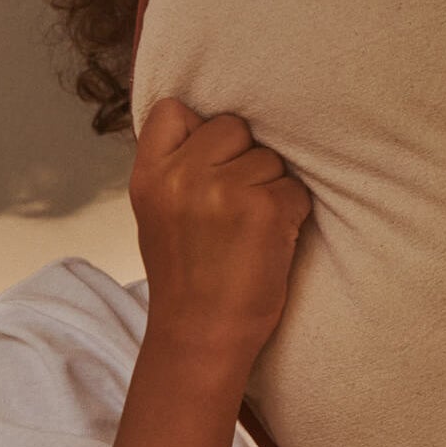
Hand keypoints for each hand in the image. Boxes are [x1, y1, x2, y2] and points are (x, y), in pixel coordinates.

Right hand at [130, 97, 313, 357]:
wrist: (201, 336)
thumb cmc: (187, 278)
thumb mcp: (158, 213)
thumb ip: (178, 167)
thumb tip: (219, 126)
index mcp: (149, 176)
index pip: (174, 110)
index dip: (200, 130)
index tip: (207, 164)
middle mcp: (182, 176)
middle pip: (233, 127)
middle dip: (242, 159)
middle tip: (233, 208)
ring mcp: (224, 190)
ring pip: (270, 158)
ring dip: (270, 189)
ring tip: (249, 229)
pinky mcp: (265, 209)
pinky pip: (295, 189)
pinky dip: (292, 213)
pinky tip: (270, 240)